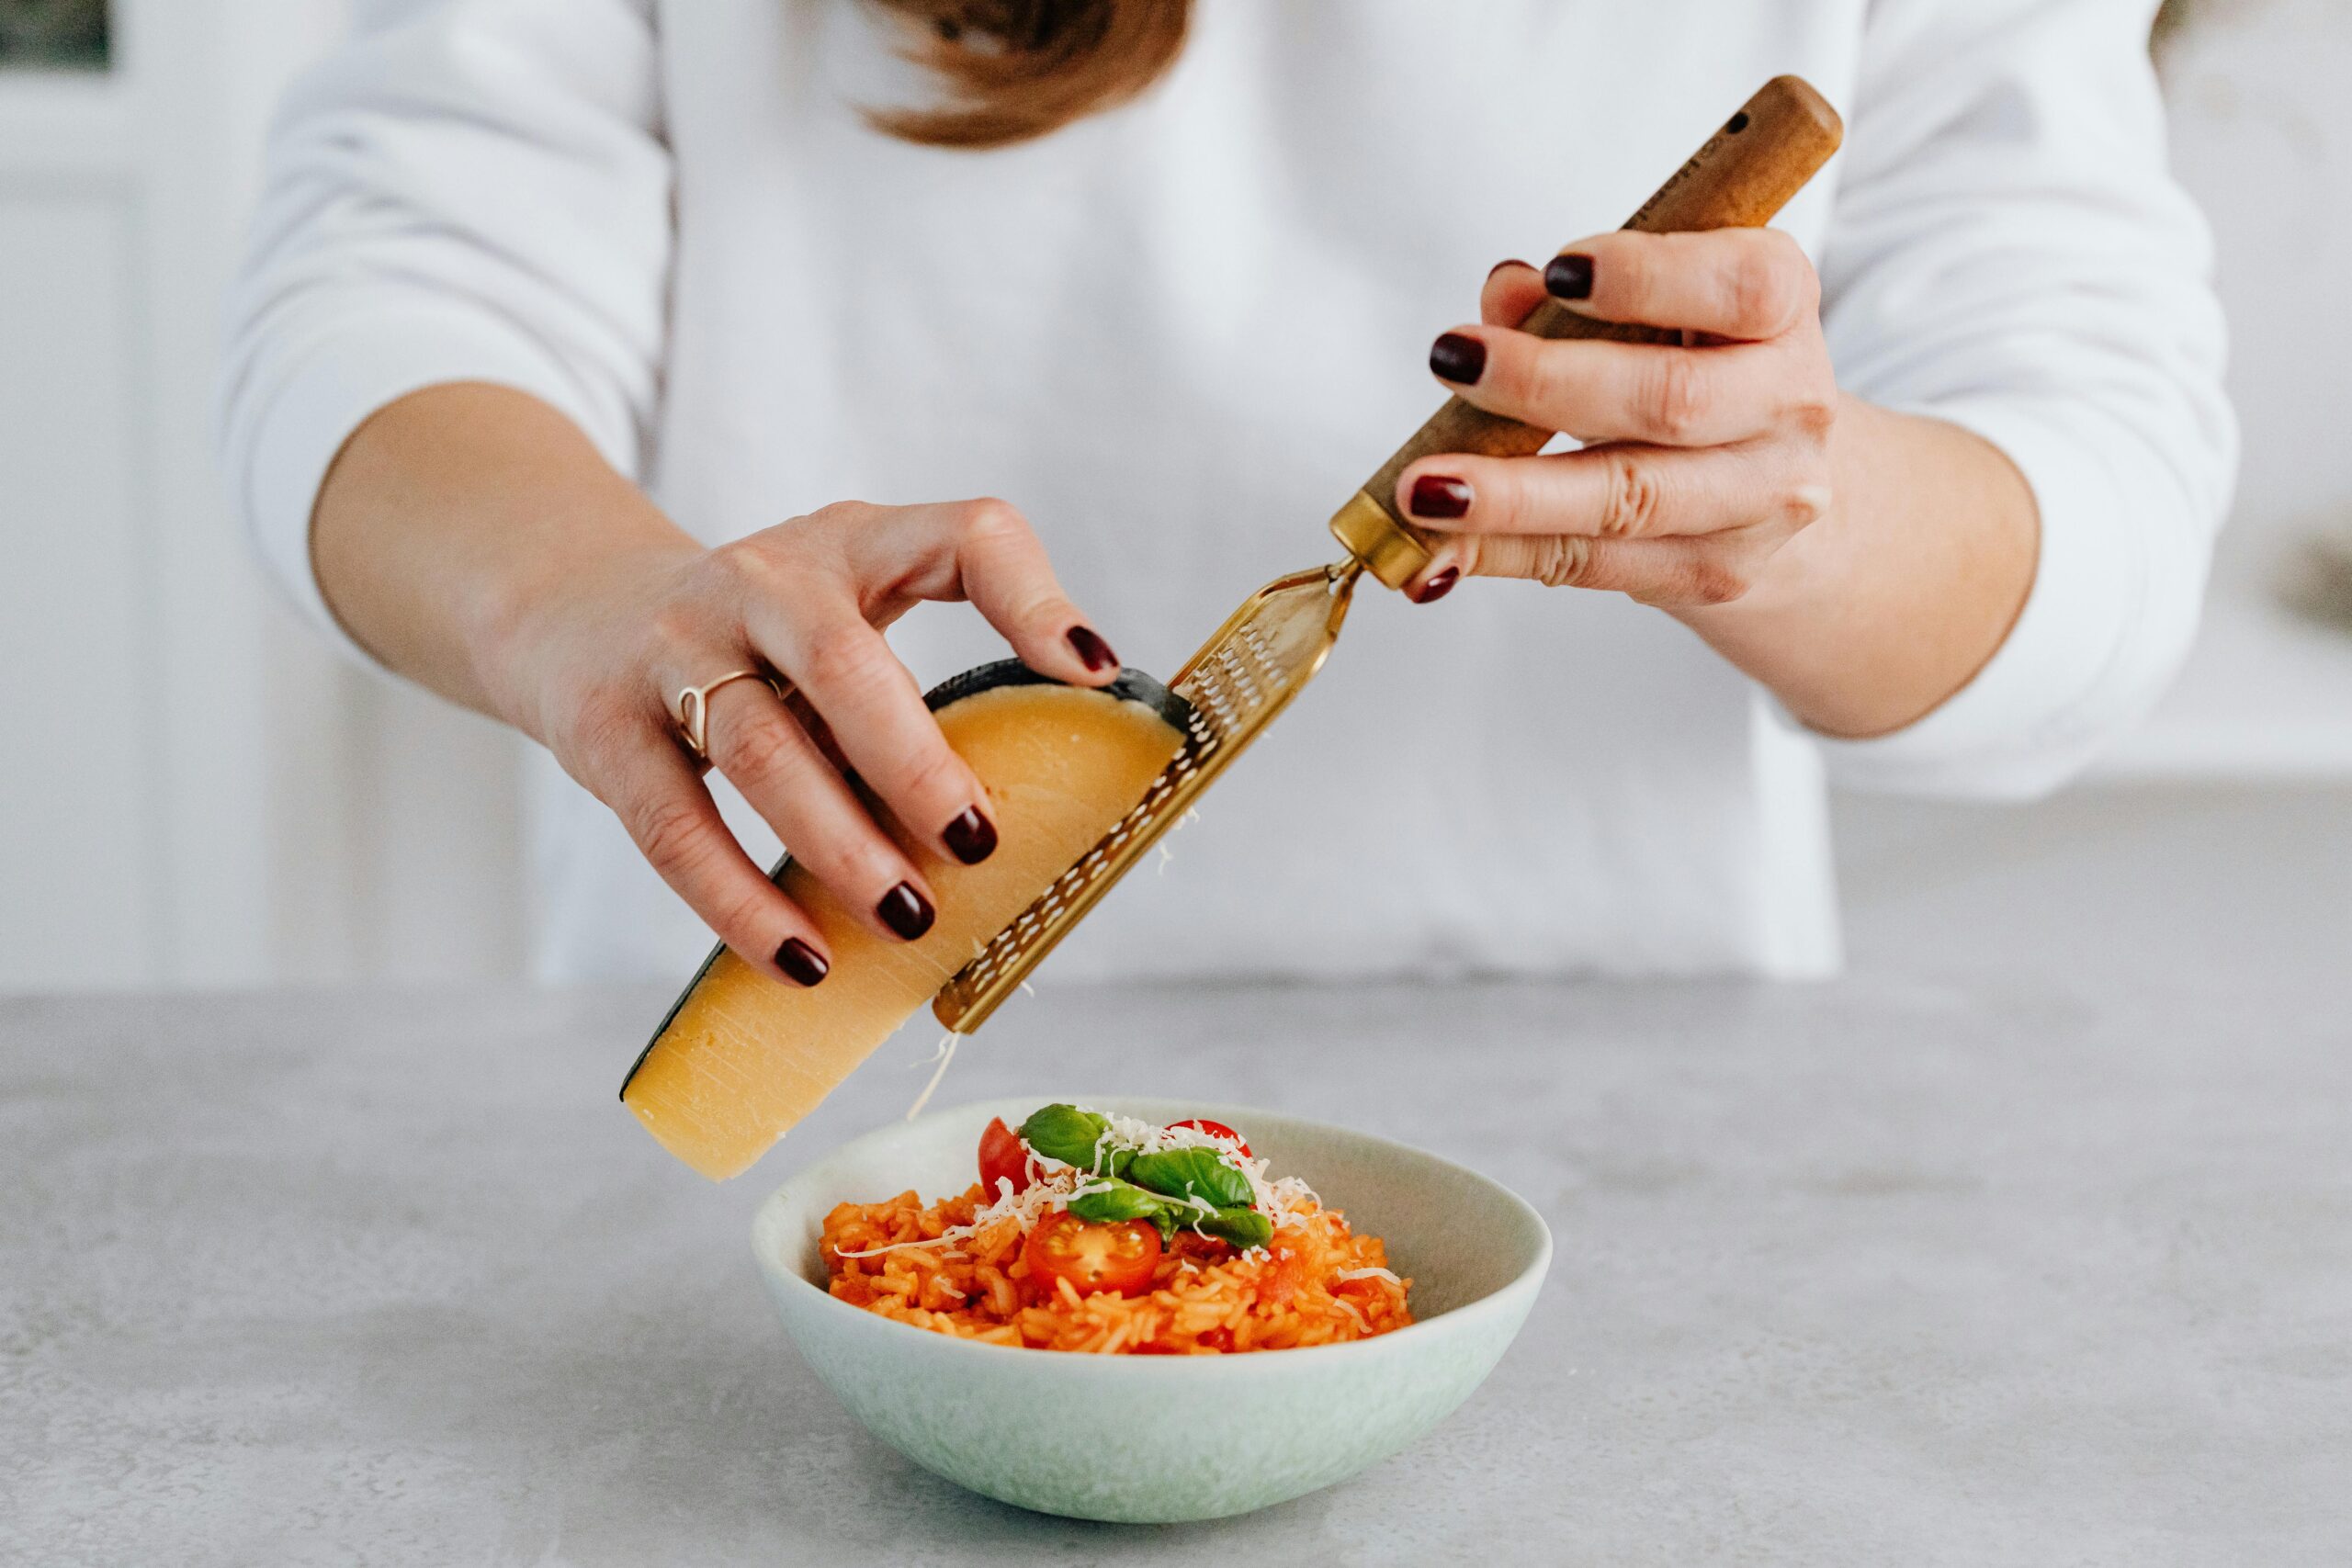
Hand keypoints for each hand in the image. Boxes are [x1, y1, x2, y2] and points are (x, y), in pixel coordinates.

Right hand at [489, 498, 1119, 984]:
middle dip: (914, 761)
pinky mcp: (605, 728)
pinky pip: (675, 825)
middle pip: (842, 660)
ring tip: (906, 919)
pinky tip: (802, 957)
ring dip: (838, 843)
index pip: (962, 536)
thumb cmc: (760, 636)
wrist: (576, 613)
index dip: (1033, 599)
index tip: (1094, 677)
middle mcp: (760, 581)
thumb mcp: (852, 609)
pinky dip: (740, 901)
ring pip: (758, 748)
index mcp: (851, 546)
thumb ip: (945, 663)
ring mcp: (674, 648)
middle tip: (977, 844)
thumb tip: (1071, 785)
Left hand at [1395, 230, 1837, 609]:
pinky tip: (1440, 548)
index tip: (1558, 270)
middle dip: (1548, 383)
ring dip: (1512, 495)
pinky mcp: (1716, 573)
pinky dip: (1506, 553)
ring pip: (1628, 499)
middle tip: (1451, 361)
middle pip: (1671, 401)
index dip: (1649, 277)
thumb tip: (1507, 292)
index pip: (1741, 288)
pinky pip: (1593, 565)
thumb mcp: (1656, 308)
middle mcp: (1792, 405)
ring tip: (1423, 487)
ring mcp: (1762, 501)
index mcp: (1785, 307)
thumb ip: (1578, 295)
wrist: (1774, 480)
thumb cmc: (1697, 364)